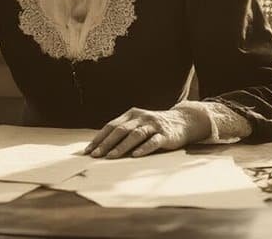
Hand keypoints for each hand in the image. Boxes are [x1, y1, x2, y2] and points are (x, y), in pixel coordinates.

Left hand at [83, 106, 209, 158]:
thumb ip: (123, 132)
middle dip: (106, 143)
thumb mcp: (138, 124)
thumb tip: (101, 147)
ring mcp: (153, 125)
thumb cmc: (154, 126)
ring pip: (135, 135)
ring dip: (121, 147)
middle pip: (120, 130)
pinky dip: (143, 148)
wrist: (183, 121)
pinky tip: (135, 155)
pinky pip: (153, 141)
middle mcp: (141, 117)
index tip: (88, 150)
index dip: (99, 138)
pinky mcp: (165, 135)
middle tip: (95, 155)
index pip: (111, 126)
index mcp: (131, 114)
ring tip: (111, 157)